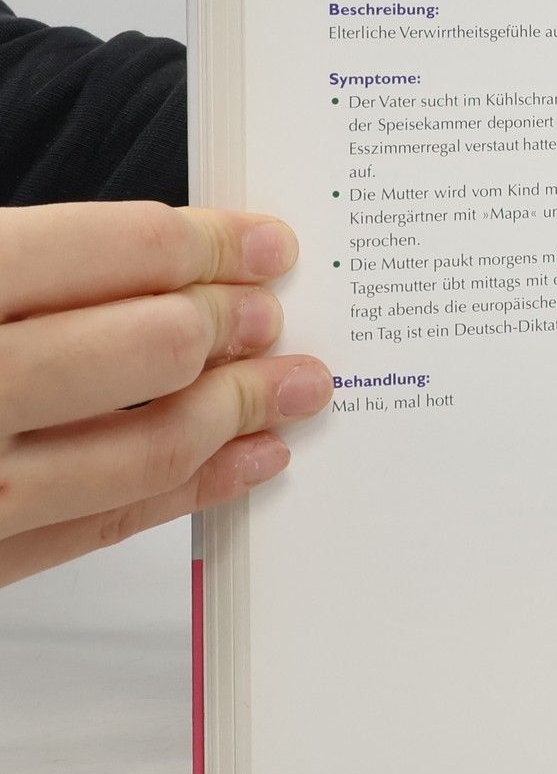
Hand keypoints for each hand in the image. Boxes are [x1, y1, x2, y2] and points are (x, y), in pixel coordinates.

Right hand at [0, 202, 330, 586]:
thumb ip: (42, 262)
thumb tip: (174, 256)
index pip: (126, 249)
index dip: (214, 245)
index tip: (268, 247)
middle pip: (157, 346)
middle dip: (238, 327)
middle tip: (274, 318)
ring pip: (150, 447)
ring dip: (243, 412)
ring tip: (297, 388)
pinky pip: (105, 528)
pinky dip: (195, 490)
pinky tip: (250, 459)